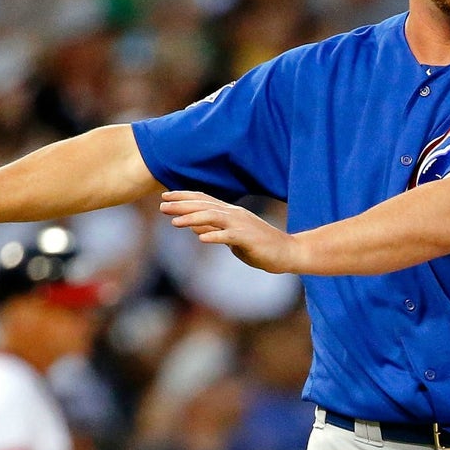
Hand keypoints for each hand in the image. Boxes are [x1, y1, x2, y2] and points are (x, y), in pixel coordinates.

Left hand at [159, 191, 303, 273]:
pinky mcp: (248, 239)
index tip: (165, 196)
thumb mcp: (232, 239)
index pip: (203, 200)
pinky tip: (201, 239)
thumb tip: (195, 228)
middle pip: (204, 206)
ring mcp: (242, 226)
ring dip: (192, 219)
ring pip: (213, 217)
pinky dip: (215, 236)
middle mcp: (234, 215)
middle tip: (162, 205)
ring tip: (175, 222)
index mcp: (230, 213)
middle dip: (182, 205)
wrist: (288, 253)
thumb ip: (215, 231)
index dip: (184, 197)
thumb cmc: (260, 246)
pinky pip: (229, 236)